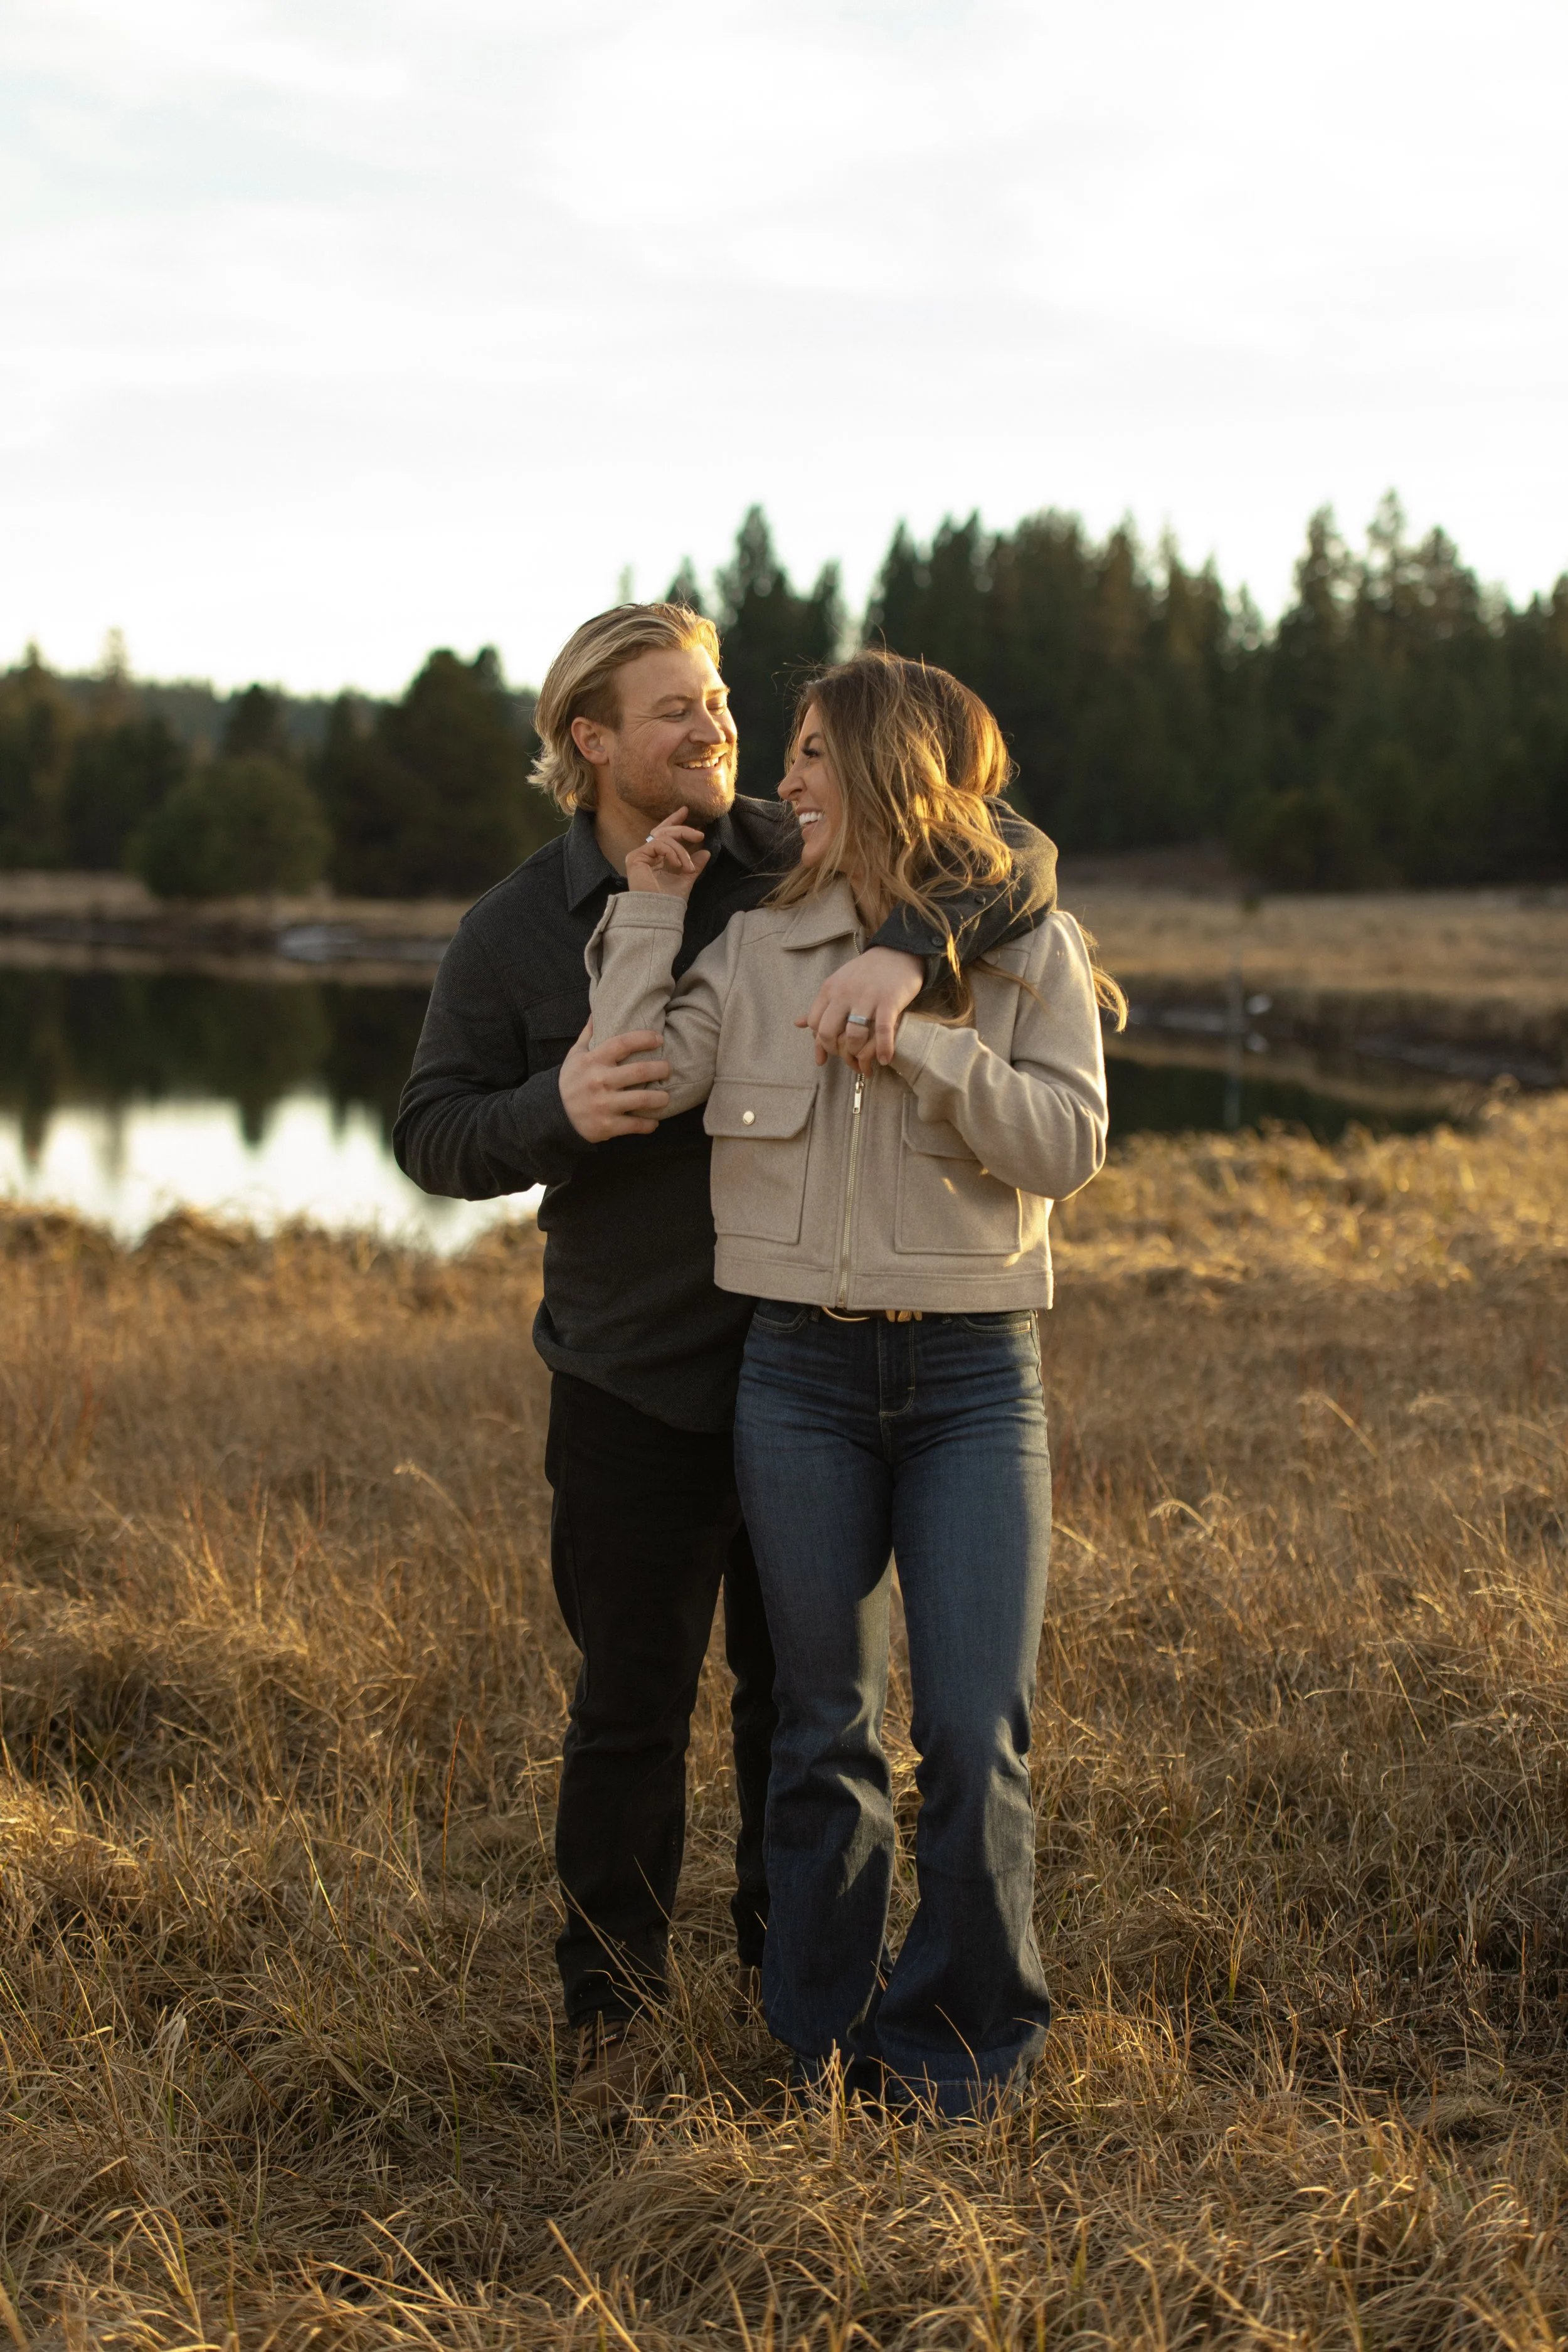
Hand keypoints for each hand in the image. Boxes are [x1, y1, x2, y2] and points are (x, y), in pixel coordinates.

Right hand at [559, 1021, 671, 1140]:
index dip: (644, 1039)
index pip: (622, 1043)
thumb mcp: (575, 1055)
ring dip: (660, 1098)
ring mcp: (603, 1104)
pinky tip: (654, 1122)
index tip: (659, 1039)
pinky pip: (635, 1125)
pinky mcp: (607, 1125)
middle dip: (660, 1069)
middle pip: (639, 1071)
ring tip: (666, 1097)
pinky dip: (649, 1125)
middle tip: (668, 1069)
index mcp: (593, 1060)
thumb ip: (588, 1035)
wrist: (553, 1113)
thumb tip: (596, 1012)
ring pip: (642, 1099)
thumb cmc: (570, 1081)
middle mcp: (599, 1081)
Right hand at [624, 807, 710, 898]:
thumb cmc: (670, 901)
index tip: (685, 811)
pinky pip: (659, 844)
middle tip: (699, 835)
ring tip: (689, 867)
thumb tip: (705, 852)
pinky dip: (673, 852)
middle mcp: (645, 855)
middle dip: (682, 829)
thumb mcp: (686, 879)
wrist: (660, 913)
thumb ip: (694, 865)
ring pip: (664, 837)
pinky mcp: (636, 857)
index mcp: (656, 859)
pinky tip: (679, 865)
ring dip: (681, 850)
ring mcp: (639, 855)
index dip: (674, 821)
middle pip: (663, 831)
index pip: (664, 834)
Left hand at [796, 946, 923, 1072]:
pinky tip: (884, 1059)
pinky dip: (883, 1048)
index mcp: (830, 989)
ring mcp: (867, 997)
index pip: (814, 1022)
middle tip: (845, 1056)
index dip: (820, 1040)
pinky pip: (882, 1031)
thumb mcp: (837, 984)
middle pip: (828, 1031)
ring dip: (857, 1051)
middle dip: (835, 1049)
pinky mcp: (889, 1001)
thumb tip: (797, 1024)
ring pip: (853, 1034)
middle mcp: (844, 994)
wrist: (897, 952)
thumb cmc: (866, 972)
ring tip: (863, 1058)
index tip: (831, 1048)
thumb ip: (820, 1005)